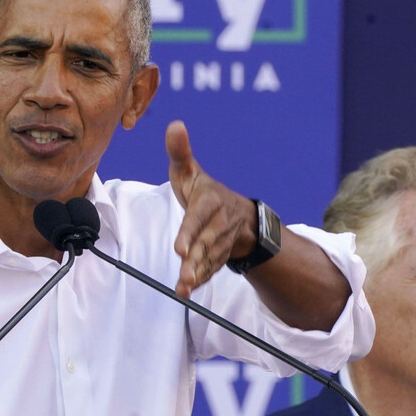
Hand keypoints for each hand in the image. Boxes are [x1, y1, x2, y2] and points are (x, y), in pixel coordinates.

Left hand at [166, 120, 256, 297]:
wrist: (241, 216)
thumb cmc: (205, 192)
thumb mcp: (191, 171)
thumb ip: (180, 152)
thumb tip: (174, 124)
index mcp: (210, 202)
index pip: (198, 218)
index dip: (189, 233)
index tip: (179, 248)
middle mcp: (219, 223)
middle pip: (206, 243)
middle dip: (195, 259)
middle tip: (184, 274)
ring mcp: (221, 242)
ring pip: (209, 259)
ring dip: (198, 274)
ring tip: (184, 287)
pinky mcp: (219, 257)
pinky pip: (212, 269)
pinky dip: (201, 280)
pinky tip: (186, 291)